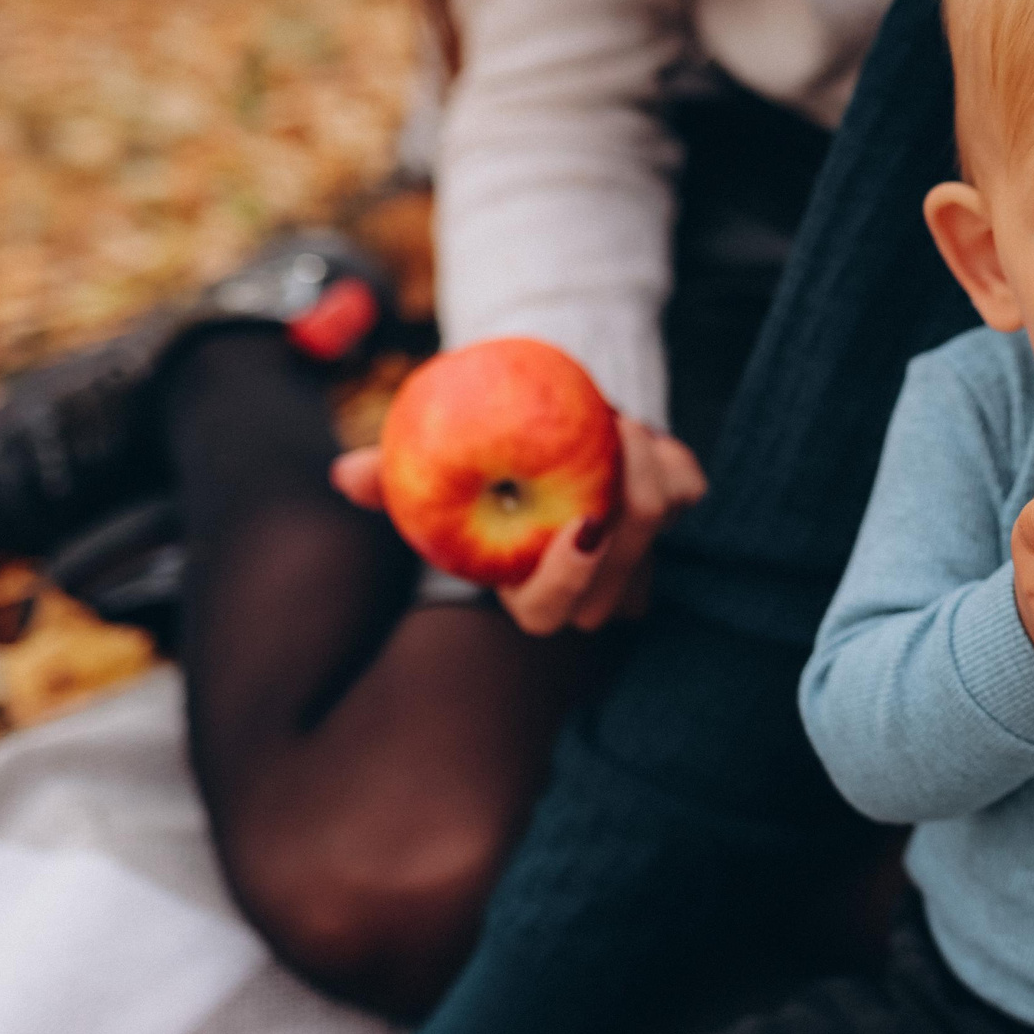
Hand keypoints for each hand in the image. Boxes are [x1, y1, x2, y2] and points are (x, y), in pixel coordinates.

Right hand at [331, 413, 706, 633]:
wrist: (537, 425)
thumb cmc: (472, 459)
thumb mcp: (426, 466)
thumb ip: (388, 477)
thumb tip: (345, 475)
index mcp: (529, 588)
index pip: (549, 613)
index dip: (566, 582)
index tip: (579, 526)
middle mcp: (590, 581)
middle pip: (623, 578)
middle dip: (627, 516)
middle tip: (610, 443)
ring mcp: (636, 548)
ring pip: (659, 528)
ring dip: (645, 474)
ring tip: (614, 420)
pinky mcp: (671, 510)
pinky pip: (687, 491)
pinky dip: (670, 460)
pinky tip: (642, 432)